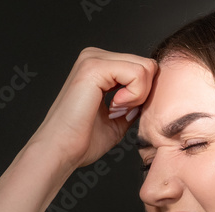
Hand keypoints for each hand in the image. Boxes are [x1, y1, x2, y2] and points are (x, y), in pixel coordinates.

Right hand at [28, 47, 156, 170]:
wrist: (63, 150)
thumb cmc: (84, 140)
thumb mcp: (119, 118)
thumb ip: (134, 103)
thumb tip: (151, 95)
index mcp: (100, 67)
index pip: (143, 68)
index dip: (144, 94)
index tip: (124, 112)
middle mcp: (95, 57)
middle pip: (147, 65)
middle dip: (144, 94)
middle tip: (121, 112)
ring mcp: (93, 59)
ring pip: (145, 67)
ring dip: (138, 95)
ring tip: (116, 109)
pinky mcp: (94, 67)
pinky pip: (137, 73)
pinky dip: (134, 95)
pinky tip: (115, 107)